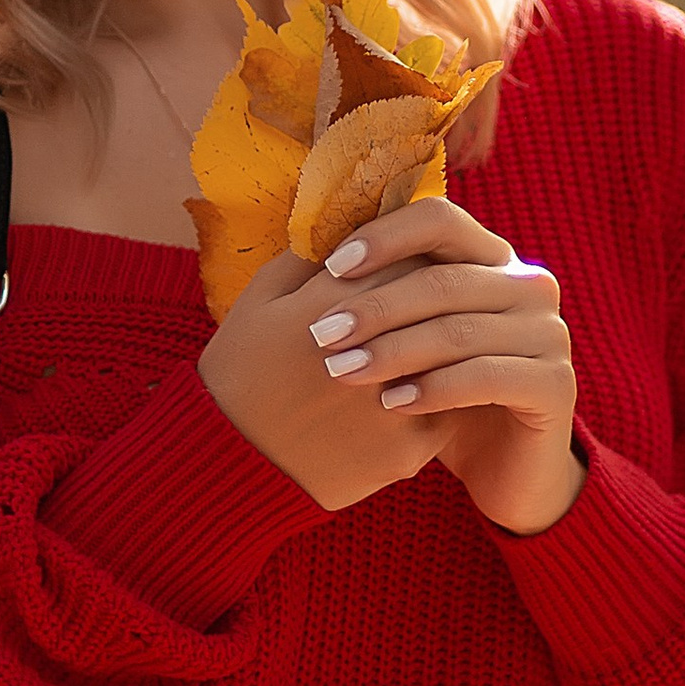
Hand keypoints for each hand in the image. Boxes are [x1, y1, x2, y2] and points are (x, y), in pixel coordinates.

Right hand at [199, 246, 456, 513]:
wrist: (234, 468)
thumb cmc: (240, 375)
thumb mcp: (257, 300)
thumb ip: (306, 255)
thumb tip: (355, 218)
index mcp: (325, 309)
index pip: (400, 256)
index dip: (404, 253)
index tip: (399, 259)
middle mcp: (367, 354)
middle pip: (430, 301)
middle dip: (428, 293)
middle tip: (418, 296)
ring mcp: (392, 403)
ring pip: (449, 352)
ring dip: (442, 340)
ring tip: (424, 338)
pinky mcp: (410, 447)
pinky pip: (450, 403)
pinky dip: (442, 391)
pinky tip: (424, 385)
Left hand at [293, 197, 581, 537]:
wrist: (503, 467)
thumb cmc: (442, 393)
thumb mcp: (411, 336)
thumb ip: (382, 290)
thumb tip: (309, 250)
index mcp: (492, 258)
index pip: (440, 219)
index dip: (384, 236)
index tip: (330, 268)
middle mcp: (528, 286)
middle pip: (444, 279)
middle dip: (375, 306)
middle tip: (321, 334)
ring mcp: (549, 334)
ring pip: (459, 330)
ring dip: (394, 349)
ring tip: (343, 370)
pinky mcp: (555, 386)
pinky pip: (486, 376)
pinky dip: (434, 388)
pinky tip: (391, 403)